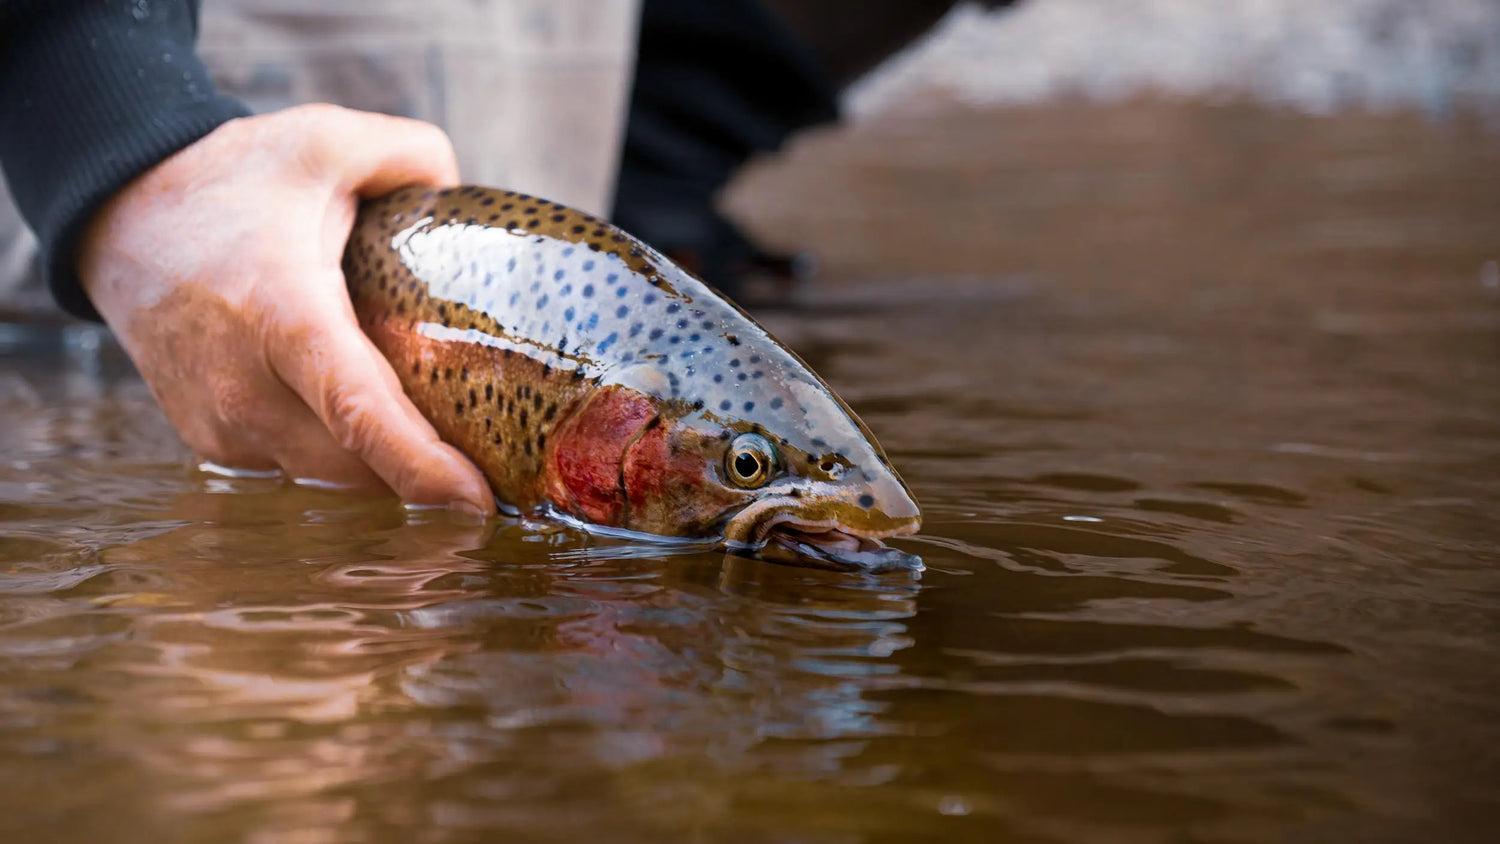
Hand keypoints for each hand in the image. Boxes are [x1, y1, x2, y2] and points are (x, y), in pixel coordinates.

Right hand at [77, 104, 495, 516]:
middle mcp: (245, 385)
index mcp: (283, 314)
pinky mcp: (214, 443)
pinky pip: (299, 471)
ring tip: (445, 450)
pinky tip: (380, 432)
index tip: (478, 501)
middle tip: (497, 470)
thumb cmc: (229, 182)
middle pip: (359, 467)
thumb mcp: (322, 139)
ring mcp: (222, 424)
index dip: (422, 469)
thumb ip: (408, 152)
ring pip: (332, 479)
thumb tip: (462, 186)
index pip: (359, 414)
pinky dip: (346, 463)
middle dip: (429, 481)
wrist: (119, 219)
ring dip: (388, 475)